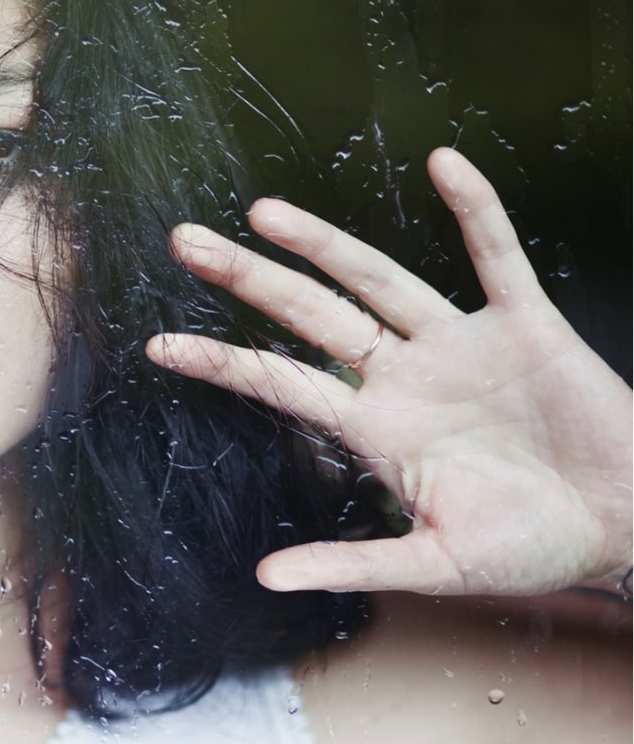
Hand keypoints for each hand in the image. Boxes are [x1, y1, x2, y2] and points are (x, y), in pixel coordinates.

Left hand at [146, 147, 632, 596]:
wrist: (624, 527)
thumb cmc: (530, 549)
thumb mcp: (434, 565)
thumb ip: (351, 563)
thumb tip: (265, 579)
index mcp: (376, 431)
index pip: (280, 384)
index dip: (222, 361)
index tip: (156, 344)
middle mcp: (405, 378)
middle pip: (310, 315)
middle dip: (248, 278)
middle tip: (183, 241)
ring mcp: (460, 347)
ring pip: (379, 279)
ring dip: (325, 244)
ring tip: (264, 211)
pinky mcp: (527, 326)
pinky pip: (497, 257)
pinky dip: (476, 211)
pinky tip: (445, 164)